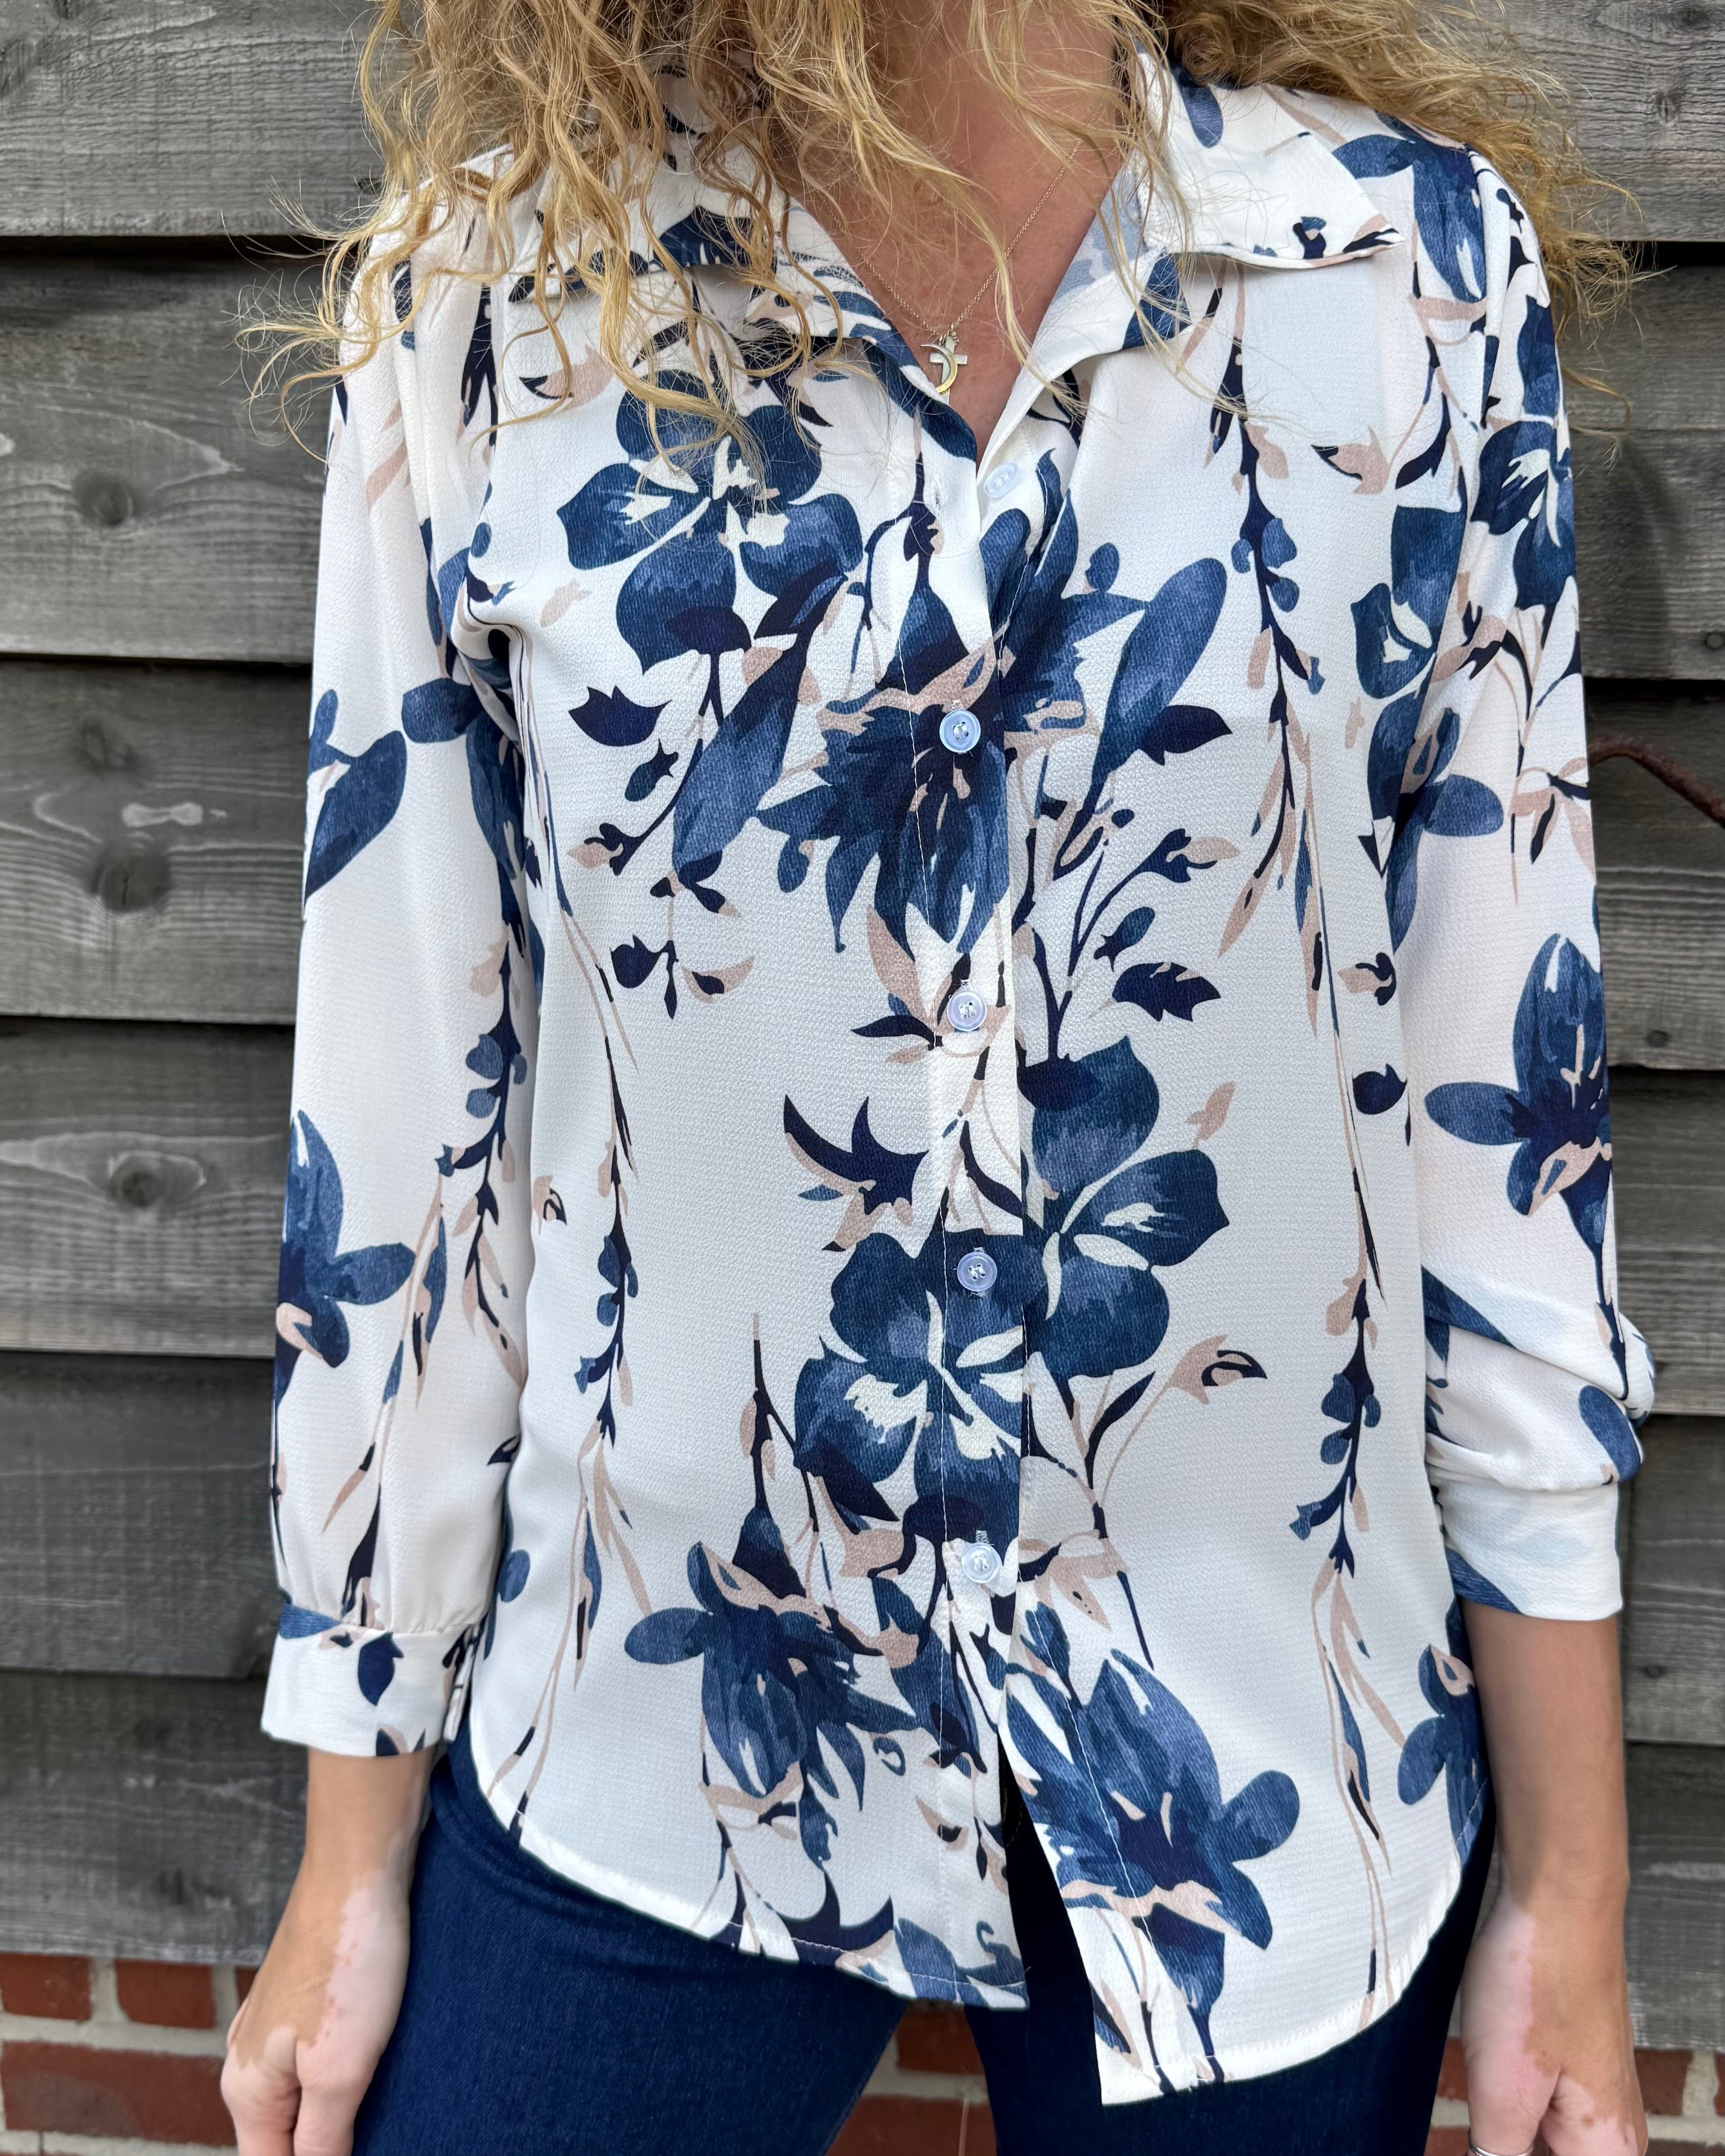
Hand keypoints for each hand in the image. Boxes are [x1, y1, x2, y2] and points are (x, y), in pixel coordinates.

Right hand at [221, 1749, 432, 2155]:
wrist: (359, 1868)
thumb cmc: (348, 1963)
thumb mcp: (338, 2071)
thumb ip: (321, 2141)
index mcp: (246, 2090)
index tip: (360, 2148)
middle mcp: (249, 2061)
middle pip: (283, 2139)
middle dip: (329, 2148)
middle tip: (379, 2131)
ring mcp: (275, 2025)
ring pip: (303, 2099)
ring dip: (339, 2117)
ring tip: (385, 2112)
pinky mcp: (307, 1997)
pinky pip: (318, 2059)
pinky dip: (344, 2076)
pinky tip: (382, 2071)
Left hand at [1459, 1886, 1645, 2155]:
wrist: (1557, 1899)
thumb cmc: (1536, 1982)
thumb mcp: (1501, 2094)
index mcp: (1607, 2152)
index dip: (1504, 2151)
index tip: (1490, 2122)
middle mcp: (1614, 2131)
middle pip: (1550, 2155)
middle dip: (1505, 2135)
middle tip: (1489, 2092)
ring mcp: (1597, 2091)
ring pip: (1542, 2134)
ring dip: (1504, 2116)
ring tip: (1494, 2061)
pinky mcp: (1575, 2058)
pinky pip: (1540, 2100)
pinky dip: (1509, 2087)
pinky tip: (1495, 2050)